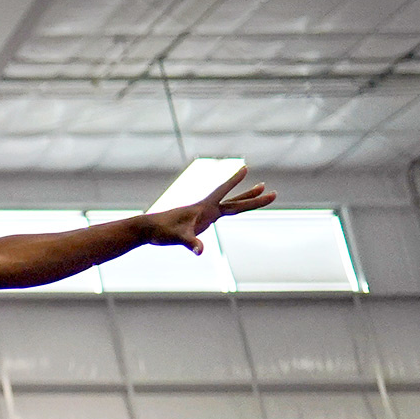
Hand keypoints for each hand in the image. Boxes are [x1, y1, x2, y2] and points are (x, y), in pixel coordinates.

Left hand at [142, 166, 273, 254]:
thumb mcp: (178, 238)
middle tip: (271, 190)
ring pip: (229, 205)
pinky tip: (233, 208)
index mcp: (203, 208)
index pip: (223, 192)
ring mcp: (204, 214)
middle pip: (234, 201)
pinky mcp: (200, 221)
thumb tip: (200, 251)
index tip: (245, 167)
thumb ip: (190, 243)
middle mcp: (206, 209)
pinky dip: (230, 209)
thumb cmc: (161, 231)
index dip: (234, 181)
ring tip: (260, 187)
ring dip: (245, 198)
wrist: (147, 229)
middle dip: (252, 197)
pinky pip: (220, 213)